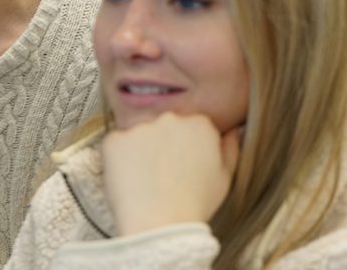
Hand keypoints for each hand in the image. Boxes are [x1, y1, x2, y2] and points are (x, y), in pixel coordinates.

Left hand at [102, 112, 241, 235]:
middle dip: (163, 144)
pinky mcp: (115, 139)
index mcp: (200, 124)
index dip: (186, 148)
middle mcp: (171, 118)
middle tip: (163, 175)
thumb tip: (231, 131)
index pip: (192, 126)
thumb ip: (229, 149)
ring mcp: (141, 127)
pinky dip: (118, 159)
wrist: (160, 227)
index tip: (183, 167)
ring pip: (139, 134)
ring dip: (140, 150)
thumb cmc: (195, 206)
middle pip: (165, 126)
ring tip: (145, 181)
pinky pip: (116, 144)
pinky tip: (128, 180)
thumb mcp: (225, 179)